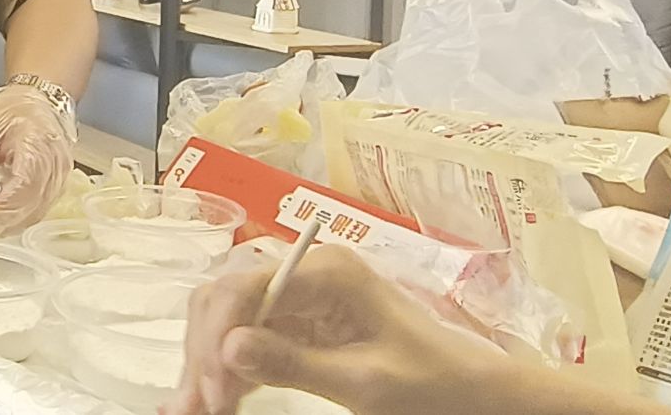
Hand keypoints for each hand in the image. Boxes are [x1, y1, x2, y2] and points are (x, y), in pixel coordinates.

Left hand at [0, 84, 72, 236]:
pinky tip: (3, 216)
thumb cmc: (11, 109)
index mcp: (37, 144)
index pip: (22, 188)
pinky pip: (42, 208)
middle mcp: (55, 163)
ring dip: (12, 224)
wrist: (38, 99)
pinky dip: (22, 217)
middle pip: (32, 207)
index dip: (1, 211)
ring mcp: (61, 175)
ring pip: (38, 212)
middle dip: (4, 224)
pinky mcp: (59, 183)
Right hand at [166, 245, 508, 414]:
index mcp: (326, 270)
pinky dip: (226, 371)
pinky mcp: (299, 326)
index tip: (212, 391)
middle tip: (196, 409)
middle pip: (227, 302)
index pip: (245, 289)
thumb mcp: (366, 382)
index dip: (217, 337)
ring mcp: (300, 298)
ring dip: (207, 365)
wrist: (477, 395)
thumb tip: (228, 348)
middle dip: (204, 353)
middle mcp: (306, 273)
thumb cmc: (434, 384)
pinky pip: (248, 342)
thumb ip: (295, 363)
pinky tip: (212, 400)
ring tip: (194, 411)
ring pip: (228, 322)